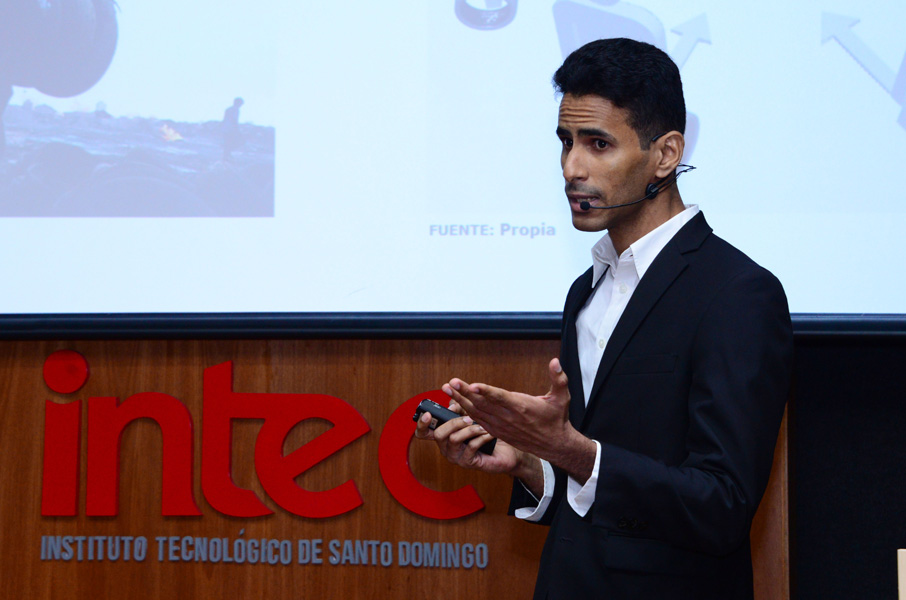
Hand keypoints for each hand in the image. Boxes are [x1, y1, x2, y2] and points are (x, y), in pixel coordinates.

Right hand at [414, 399, 520, 473]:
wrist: (506, 450)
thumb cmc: (486, 432)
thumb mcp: (472, 416)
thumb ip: (460, 408)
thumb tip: (451, 405)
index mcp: (443, 435)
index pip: (423, 432)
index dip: (422, 424)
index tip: (428, 414)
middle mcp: (445, 447)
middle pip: (438, 434)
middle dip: (453, 422)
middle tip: (468, 418)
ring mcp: (455, 456)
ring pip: (453, 439)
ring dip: (470, 429)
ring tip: (482, 426)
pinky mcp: (468, 462)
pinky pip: (471, 447)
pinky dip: (481, 437)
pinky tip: (489, 434)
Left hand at [442, 358, 594, 481]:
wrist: (553, 444)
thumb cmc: (556, 419)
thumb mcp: (562, 398)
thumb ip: (559, 379)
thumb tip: (555, 362)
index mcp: (521, 407)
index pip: (500, 397)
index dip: (486, 391)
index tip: (472, 385)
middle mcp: (508, 417)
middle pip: (482, 404)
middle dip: (464, 393)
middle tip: (451, 382)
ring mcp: (501, 425)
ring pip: (477, 412)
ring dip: (461, 400)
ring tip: (447, 389)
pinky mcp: (497, 430)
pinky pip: (478, 420)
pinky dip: (466, 411)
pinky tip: (455, 403)